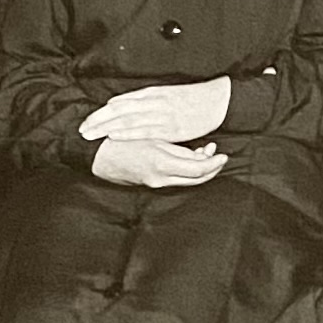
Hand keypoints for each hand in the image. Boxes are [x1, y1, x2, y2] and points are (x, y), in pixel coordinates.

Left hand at [78, 77, 231, 144]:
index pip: (119, 103)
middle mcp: (153, 102)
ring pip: (128, 120)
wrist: (218, 100)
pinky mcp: (171, 127)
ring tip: (90, 135)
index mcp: (151, 93)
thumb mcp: (165, 93)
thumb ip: (143, 99)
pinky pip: (146, 130)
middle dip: (98, 121)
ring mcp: (161, 115)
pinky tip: (114, 135)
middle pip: (118, 111)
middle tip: (81, 130)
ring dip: (106, 127)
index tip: (86, 122)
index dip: (101, 113)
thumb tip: (120, 103)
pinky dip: (128, 132)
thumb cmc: (192, 98)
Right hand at [91, 138, 228, 187]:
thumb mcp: (154, 139)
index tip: (224, 155)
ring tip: (206, 152)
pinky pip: (177, 180)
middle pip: (197, 179)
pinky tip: (190, 158)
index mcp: (162, 163)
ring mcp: (156, 183)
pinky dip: (187, 171)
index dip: (214, 163)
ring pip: (188, 181)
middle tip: (220, 156)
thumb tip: (202, 154)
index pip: (198, 169)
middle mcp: (161, 178)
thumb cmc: (123, 140)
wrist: (98, 156)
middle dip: (212, 169)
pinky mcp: (152, 184)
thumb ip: (178, 149)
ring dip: (201, 169)